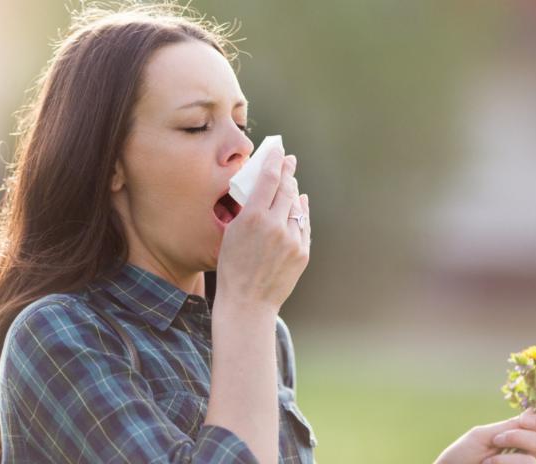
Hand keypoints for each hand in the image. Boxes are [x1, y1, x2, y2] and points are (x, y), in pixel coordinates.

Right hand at [216, 150, 310, 312]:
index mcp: (252, 217)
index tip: (278, 150)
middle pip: (286, 188)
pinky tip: (300, 204)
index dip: (274, 161)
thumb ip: (248, 210)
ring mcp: (291, 239)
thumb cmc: (232, 268)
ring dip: (294, 192)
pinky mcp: (302, 252)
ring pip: (297, 206)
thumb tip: (264, 190)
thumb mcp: (231, 233)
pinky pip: (303, 225)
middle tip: (289, 160)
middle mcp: (275, 225)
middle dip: (288, 172)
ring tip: (291, 182)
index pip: (268, 179)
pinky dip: (301, 212)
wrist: (248, 303)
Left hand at [434, 409, 535, 463]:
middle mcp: (523, 454)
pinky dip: (505, 463)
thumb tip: (533, 411)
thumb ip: (509, 427)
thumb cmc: (462, 455)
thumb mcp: (484, 435)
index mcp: (517, 438)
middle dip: (522, 437)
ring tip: (487, 460)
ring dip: (507, 456)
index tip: (523, 420)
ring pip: (532, 459)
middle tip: (497, 440)